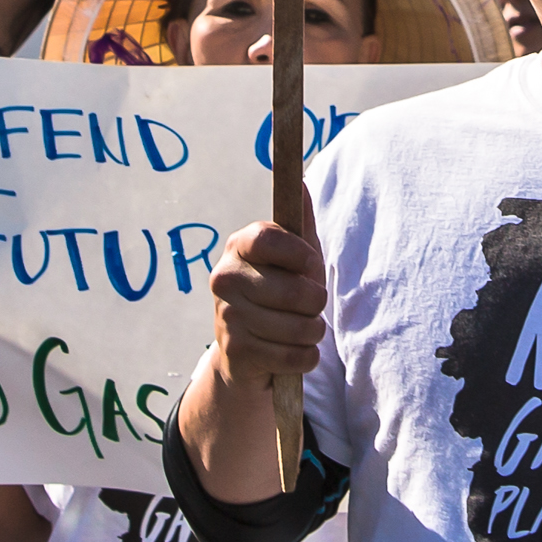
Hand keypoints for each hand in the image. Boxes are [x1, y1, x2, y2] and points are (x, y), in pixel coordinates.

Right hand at [207, 221, 327, 385]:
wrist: (246, 353)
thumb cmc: (278, 293)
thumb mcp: (292, 257)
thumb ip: (299, 222)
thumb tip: (303, 183)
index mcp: (238, 246)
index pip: (269, 239)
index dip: (300, 254)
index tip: (311, 264)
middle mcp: (225, 277)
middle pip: (296, 292)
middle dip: (316, 304)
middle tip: (309, 306)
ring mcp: (227, 316)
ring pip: (300, 327)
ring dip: (313, 333)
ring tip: (303, 329)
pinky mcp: (235, 351)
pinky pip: (295, 356)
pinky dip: (306, 357)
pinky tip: (294, 351)